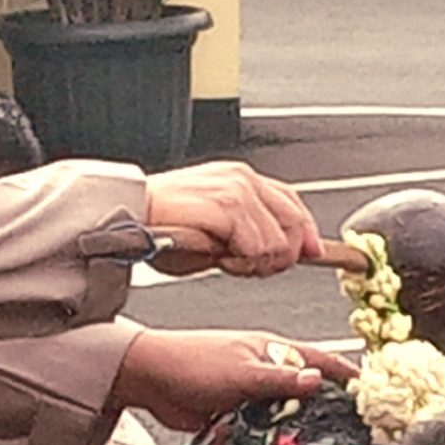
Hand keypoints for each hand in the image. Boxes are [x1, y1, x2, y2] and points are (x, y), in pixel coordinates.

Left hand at [112, 328, 354, 431]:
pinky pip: (253, 435)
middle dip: (312, 414)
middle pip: (302, 397)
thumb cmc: (192, 361)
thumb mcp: (243, 372)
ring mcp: (249, 396)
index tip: (366, 390)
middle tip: (329, 433)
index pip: (319, 361)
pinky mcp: (232, 418)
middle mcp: (264, 373)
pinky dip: (253, 444)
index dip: (344, 375)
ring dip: (278, 434)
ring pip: (277, 420)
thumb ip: (281, 380)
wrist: (150, 380)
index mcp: (272, 351)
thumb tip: (315, 380)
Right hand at [142, 162, 321, 276]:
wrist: (130, 215)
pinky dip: (243, 263)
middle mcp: (243, 179)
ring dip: (256, 264)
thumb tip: (288, 252)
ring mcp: (237, 191)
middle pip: (294, 224)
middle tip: (249, 267)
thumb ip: (251, 234)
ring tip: (225, 261)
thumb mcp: (216, 229)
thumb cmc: (162, 226)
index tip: (314, 254)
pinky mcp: (228, 208)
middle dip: (281, 256)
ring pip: (279, 243)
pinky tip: (219, 260)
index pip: (292, 203)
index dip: (307, 232)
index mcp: (240, 178)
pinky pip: (259, 248)